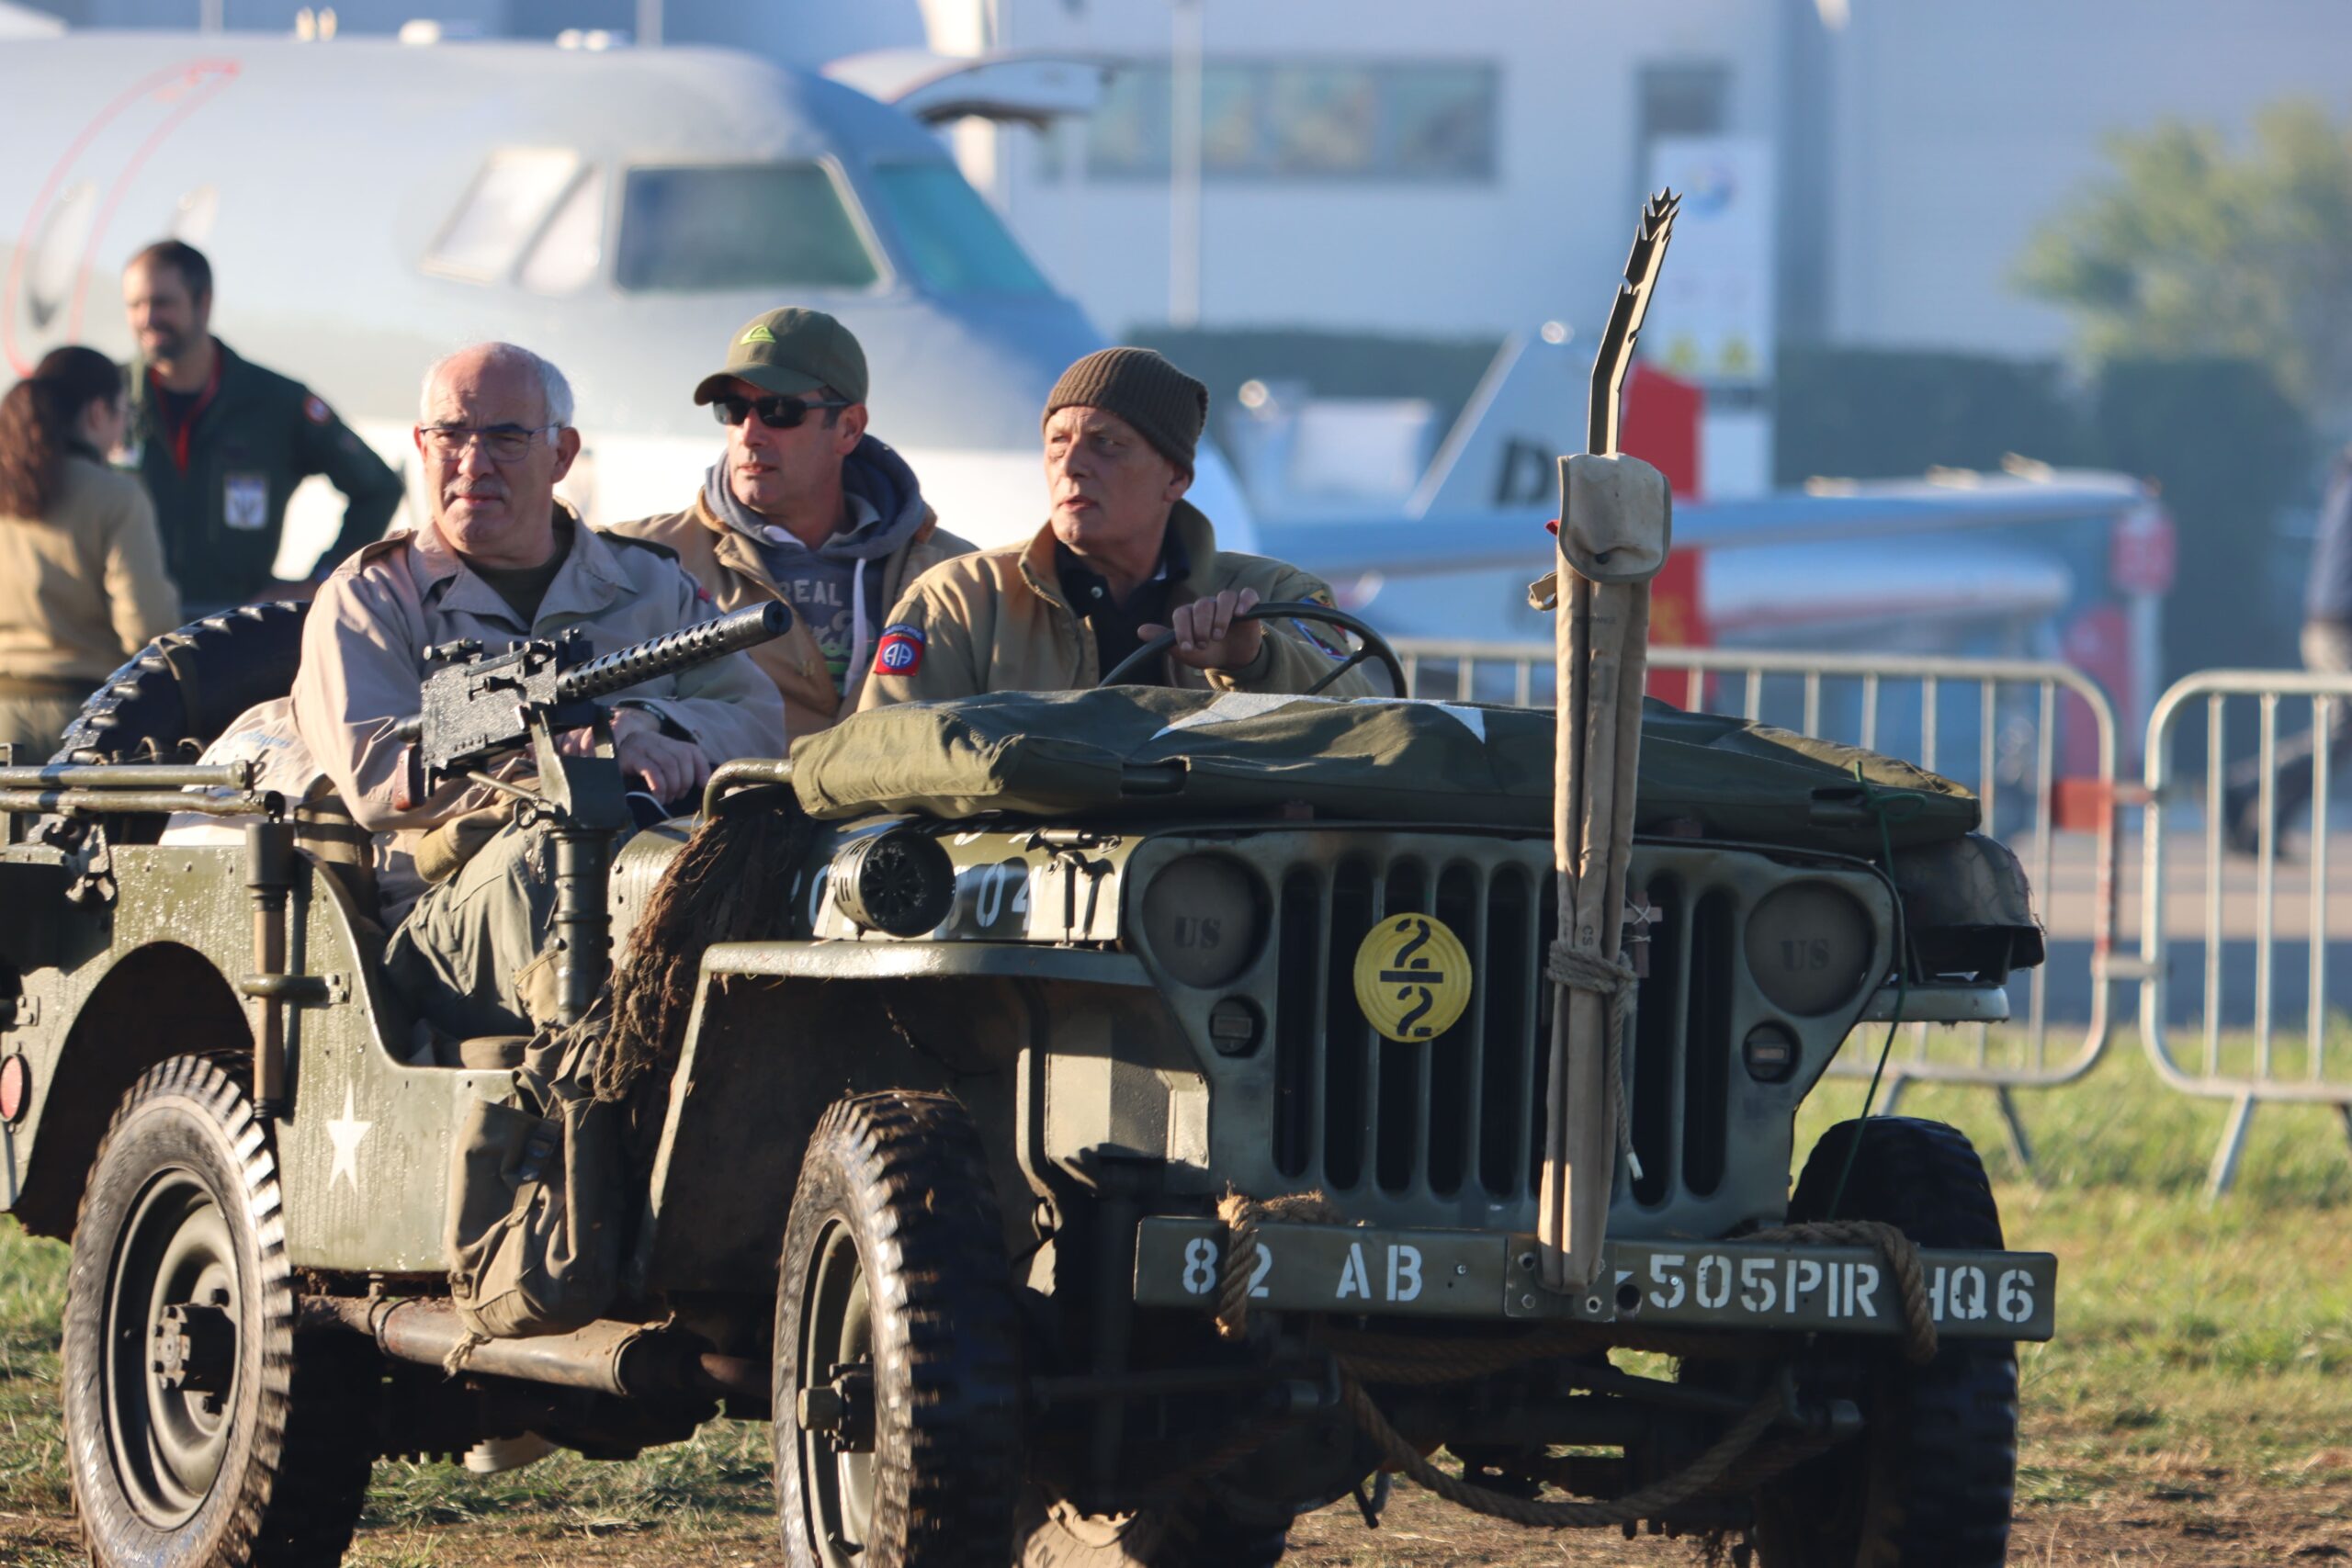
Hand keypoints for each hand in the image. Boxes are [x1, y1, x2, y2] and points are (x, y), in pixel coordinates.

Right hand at [557, 709, 710, 801]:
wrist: (594, 761)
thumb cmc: (626, 769)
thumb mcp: (652, 767)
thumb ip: (672, 772)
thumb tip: (699, 785)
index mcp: (663, 742)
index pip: (691, 750)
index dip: (701, 769)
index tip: (702, 786)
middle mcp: (654, 740)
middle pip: (682, 758)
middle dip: (684, 782)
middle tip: (676, 797)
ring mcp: (641, 746)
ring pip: (670, 764)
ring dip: (673, 786)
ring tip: (666, 798)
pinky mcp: (629, 756)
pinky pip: (652, 770)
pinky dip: (660, 786)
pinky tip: (657, 796)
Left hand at [1142, 587, 1262, 672]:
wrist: (1234, 659)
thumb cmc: (1207, 653)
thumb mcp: (1186, 652)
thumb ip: (1165, 641)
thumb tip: (1140, 630)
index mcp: (1191, 614)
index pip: (1182, 613)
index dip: (1183, 629)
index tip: (1189, 647)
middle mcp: (1208, 605)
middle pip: (1203, 605)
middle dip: (1202, 625)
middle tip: (1205, 643)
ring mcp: (1228, 604)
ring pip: (1224, 597)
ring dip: (1221, 616)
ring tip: (1219, 635)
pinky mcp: (1248, 606)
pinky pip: (1247, 594)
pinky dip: (1245, 602)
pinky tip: (1241, 615)